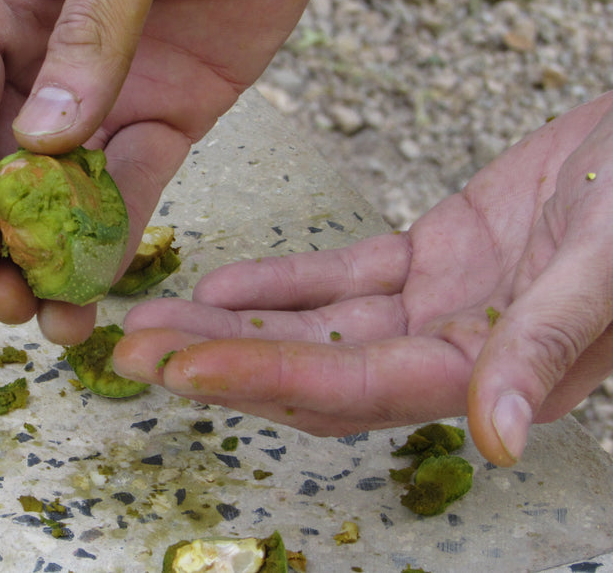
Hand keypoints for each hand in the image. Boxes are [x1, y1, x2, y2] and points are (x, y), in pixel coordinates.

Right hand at [0, 0, 344, 342]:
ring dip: (58, 255)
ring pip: (65, 187)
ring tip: (62, 322)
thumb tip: (45, 139)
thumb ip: (92, 29)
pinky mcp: (166, 107)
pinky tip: (110, 279)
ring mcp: (103, 86)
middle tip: (17, 309)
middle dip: (3, 242)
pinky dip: (121, 230)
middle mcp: (35, 52)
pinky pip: (134, 178)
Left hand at [115, 91, 612, 465]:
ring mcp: (436, 308)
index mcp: (494, 373)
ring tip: (154, 315)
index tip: (180, 365)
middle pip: (313, 370)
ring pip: (315, 326)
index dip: (262, 376)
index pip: (353, 386)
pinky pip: (342, 277)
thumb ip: (548, 344)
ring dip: (232, 322)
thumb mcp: (611, 262)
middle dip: (220, 361)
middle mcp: (453, 355)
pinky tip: (223, 282)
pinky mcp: (430, 260)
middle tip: (132, 350)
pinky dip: (284, 280)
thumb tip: (499, 438)